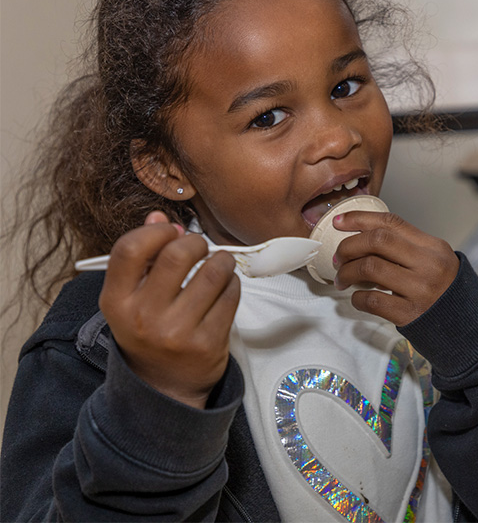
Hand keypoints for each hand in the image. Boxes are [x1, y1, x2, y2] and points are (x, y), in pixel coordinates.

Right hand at [98, 211, 239, 408]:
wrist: (164, 387)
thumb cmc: (148, 332)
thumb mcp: (131, 298)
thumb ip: (142, 257)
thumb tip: (160, 217)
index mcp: (116, 302)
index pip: (130, 249)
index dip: (156, 231)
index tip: (170, 232)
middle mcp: (143, 318)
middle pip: (177, 255)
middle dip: (195, 242)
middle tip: (200, 248)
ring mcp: (177, 332)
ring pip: (213, 273)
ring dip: (221, 260)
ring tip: (217, 264)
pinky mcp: (208, 343)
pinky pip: (231, 296)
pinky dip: (232, 284)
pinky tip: (224, 289)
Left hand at [331, 211, 458, 325]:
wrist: (467, 326)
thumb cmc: (444, 291)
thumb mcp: (435, 260)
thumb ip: (406, 247)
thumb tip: (364, 237)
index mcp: (433, 246)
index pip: (391, 222)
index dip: (360, 219)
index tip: (339, 222)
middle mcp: (428, 264)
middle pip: (377, 241)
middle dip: (349, 246)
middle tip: (339, 257)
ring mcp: (420, 290)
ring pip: (370, 268)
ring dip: (347, 272)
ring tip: (342, 279)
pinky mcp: (410, 314)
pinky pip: (372, 300)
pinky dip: (357, 298)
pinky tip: (357, 298)